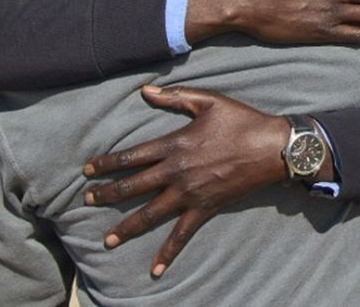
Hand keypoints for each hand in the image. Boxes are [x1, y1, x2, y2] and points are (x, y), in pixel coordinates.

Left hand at [82, 86, 290, 274]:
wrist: (272, 148)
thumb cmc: (242, 121)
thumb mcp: (209, 101)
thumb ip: (175, 96)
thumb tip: (145, 91)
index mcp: (174, 144)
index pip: (131, 156)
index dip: (107, 164)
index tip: (87, 171)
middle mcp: (176, 172)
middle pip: (132, 186)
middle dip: (107, 195)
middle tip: (87, 201)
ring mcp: (189, 193)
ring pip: (149, 214)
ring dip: (126, 227)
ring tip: (107, 240)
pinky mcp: (204, 209)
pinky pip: (182, 234)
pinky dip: (168, 252)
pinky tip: (155, 269)